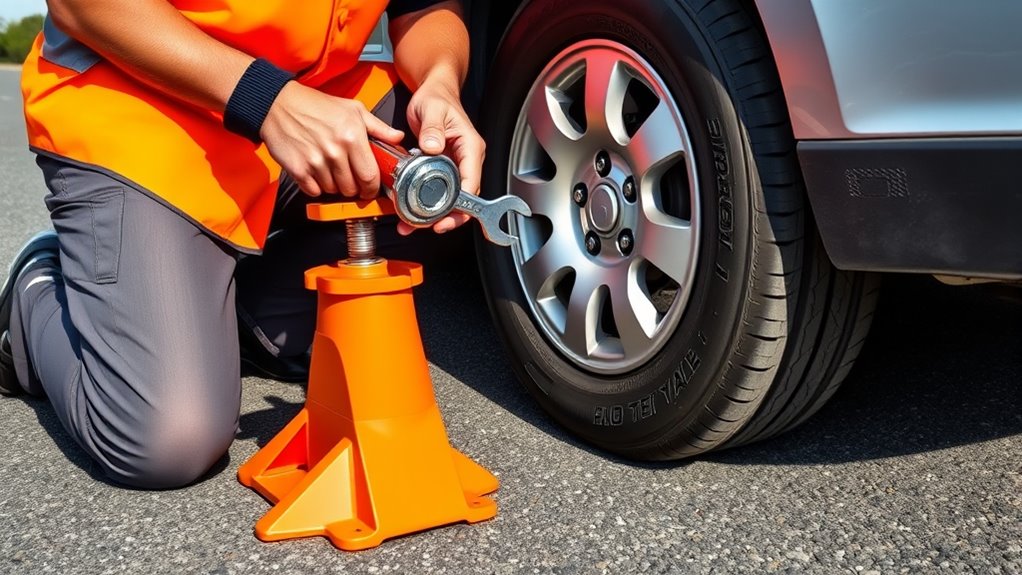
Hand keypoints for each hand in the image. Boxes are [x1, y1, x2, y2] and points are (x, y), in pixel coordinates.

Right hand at [259, 82, 404, 197]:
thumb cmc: (316, 105)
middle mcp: (335, 151)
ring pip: (333, 191)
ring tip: (330, 170)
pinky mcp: (298, 169)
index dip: (372, 188)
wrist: (278, 104)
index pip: (370, 176)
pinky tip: (316, 172)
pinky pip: (314, 191)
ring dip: (334, 185)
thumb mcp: (353, 109)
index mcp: (352, 137)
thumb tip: (397, 138)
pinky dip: (316, 186)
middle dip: (354, 187)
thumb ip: (378, 127)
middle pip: (352, 188)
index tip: (370, 188)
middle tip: (350, 178)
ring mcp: (315, 162)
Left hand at [402, 75, 485, 234]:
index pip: (472, 183)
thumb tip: (432, 148)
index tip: (447, 216)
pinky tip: (409, 213)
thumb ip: (432, 128)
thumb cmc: (438, 97)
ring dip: (433, 215)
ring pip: (450, 199)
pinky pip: (437, 192)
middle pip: (464, 199)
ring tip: (412, 224)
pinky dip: (424, 205)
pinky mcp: (443, 170)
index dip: (462, 204)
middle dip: (448, 217)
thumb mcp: (432, 109)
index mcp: (470, 148)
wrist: (433, 91)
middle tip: (430, 227)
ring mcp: (455, 166)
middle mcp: (466, 160)